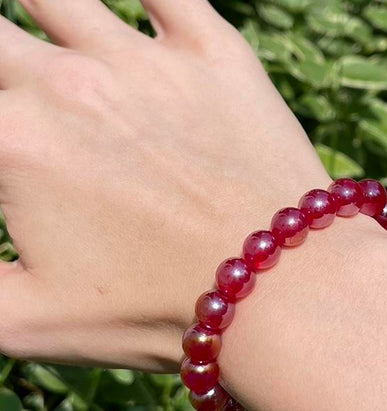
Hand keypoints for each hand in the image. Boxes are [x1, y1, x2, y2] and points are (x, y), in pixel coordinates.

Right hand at [0, 0, 329, 370]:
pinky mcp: (214, 56)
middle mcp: (71, 83)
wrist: (277, 288)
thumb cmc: (157, 310)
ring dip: (40, 10)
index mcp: (16, 141)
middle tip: (18, 91)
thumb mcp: (31, 322)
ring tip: (44, 40)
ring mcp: (147, 62)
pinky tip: (134, 6)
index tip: (15, 155)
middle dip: (1, 60)